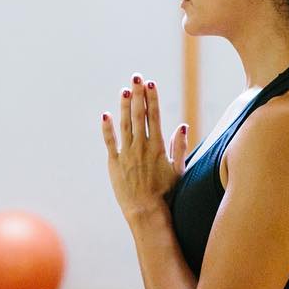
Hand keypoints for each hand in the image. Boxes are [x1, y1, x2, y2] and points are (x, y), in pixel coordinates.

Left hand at [101, 74, 188, 221]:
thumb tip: (182, 125)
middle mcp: (142, 147)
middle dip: (138, 94)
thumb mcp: (178, 170)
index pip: (155, 116)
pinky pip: (110, 142)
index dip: (152, 99)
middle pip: (139, 115)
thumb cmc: (166, 193)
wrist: (146, 211)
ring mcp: (127, 154)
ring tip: (124, 90)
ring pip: (125, 125)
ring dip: (125, 106)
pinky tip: (106, 115)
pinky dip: (107, 128)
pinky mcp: (114, 163)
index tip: (150, 83)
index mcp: (158, 147)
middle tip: (136, 76)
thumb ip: (179, 147)